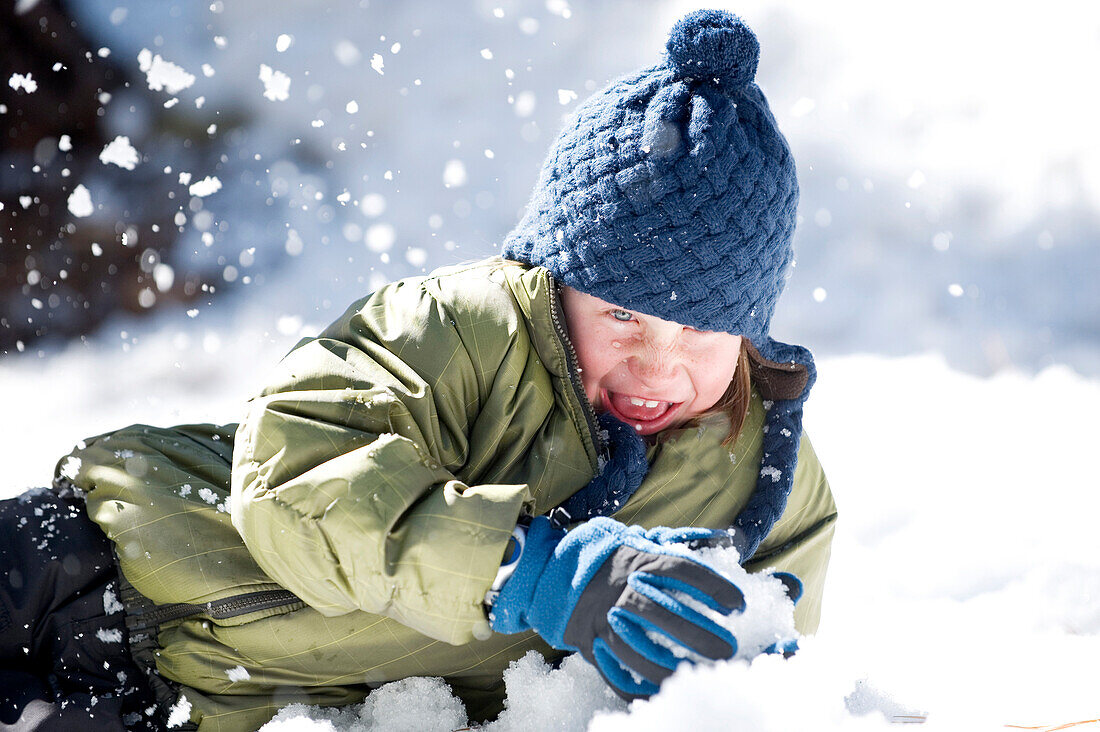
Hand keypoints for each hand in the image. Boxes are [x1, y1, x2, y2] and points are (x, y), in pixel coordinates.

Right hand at [488, 516, 745, 698]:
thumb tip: (725, 540)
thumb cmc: (615, 562)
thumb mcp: (642, 546)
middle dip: (698, 634)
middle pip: (662, 612)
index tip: (738, 604)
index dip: (712, 586)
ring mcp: (602, 619)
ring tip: (696, 677)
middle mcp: (620, 591)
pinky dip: (635, 688)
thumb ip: (676, 552)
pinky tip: (660, 694)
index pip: (680, 570)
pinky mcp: (590, 643)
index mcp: (638, 562)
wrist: (559, 572)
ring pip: (636, 648)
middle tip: (727, 650)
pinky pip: (612, 672)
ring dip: (669, 667)